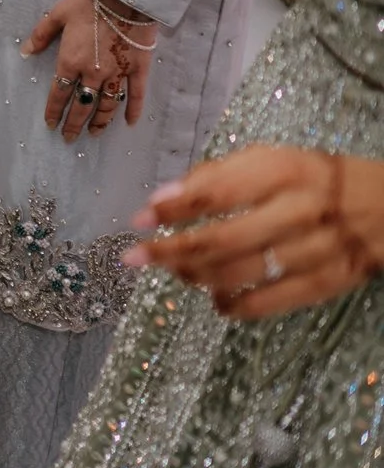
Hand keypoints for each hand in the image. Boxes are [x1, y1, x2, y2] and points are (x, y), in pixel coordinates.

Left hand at [23, 0, 151, 140]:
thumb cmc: (87, 3)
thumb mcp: (56, 14)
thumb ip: (40, 35)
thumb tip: (24, 52)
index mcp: (70, 62)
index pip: (58, 94)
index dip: (54, 111)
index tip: (50, 124)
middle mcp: (92, 74)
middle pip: (82, 106)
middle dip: (74, 123)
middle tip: (69, 137)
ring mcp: (117, 74)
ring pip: (107, 105)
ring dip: (100, 122)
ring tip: (94, 134)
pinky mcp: (138, 70)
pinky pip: (136, 95)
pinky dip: (134, 110)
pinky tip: (130, 123)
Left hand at [130, 146, 383, 319]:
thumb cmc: (311, 179)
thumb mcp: (270, 161)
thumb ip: (216, 176)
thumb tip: (161, 200)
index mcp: (283, 171)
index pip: (217, 192)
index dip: (173, 208)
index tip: (138, 219)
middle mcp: (302, 210)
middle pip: (225, 238)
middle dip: (171, 250)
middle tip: (136, 257)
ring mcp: (319, 250)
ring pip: (244, 273)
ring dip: (197, 277)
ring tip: (175, 272)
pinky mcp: (330, 282)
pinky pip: (274, 302)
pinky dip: (236, 306)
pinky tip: (215, 301)